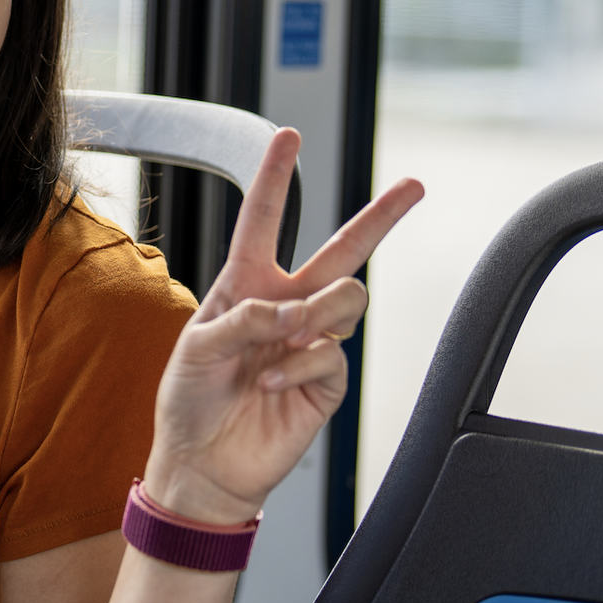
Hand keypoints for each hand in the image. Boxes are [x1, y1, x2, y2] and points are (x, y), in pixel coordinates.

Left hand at [145, 129, 423, 524]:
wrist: (204, 464)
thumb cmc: (189, 401)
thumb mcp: (196, 348)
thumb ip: (242, 318)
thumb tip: (294, 313)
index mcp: (244, 285)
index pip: (262, 220)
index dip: (274, 177)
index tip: (288, 137)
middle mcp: (284, 306)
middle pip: (342, 249)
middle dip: (380, 216)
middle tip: (414, 187)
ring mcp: (310, 341)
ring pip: (347, 298)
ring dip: (317, 313)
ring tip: (286, 339)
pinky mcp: (326, 381)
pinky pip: (333, 353)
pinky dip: (302, 363)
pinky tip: (275, 382)